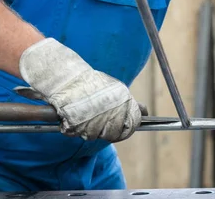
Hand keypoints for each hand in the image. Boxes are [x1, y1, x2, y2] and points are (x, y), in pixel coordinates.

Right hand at [18, 38, 143, 141]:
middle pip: (115, 134)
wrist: (69, 80)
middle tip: (101, 123)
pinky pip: (83, 135)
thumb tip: (145, 113)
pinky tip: (79, 117)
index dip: (128, 128)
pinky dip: (80, 129)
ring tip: (87, 115)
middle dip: (109, 131)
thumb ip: (129, 104)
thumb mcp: (116, 90)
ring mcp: (96, 121)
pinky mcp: (80, 127)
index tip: (124, 128)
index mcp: (123, 103)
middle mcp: (112, 113)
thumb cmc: (92, 84)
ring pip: (98, 136)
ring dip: (92, 129)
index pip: (133, 124)